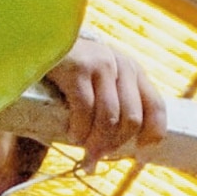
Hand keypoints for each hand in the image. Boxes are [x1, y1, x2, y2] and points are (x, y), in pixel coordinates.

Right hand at [45, 31, 165, 170]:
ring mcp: (102, 65)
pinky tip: (72, 134)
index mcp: (133, 71)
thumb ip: (112, 104)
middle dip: (115, 145)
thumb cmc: (68, 69)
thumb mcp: (99, 82)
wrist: (39, 39)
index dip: (153, 136)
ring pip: (109, 119)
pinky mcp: (78, 69)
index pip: (156, 107)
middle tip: (97, 156)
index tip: (139, 156)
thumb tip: (112, 148)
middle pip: (132, 119)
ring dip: (96, 143)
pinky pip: (85, 110)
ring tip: (84, 152)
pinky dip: (80, 130)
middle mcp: (123, 65)